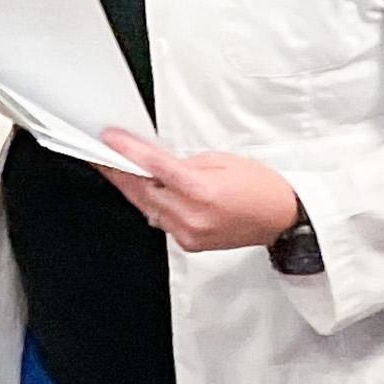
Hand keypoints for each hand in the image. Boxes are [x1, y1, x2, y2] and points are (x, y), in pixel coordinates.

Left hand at [100, 131, 302, 252]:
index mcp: (202, 192)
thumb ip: (181, 163)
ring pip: (146, 206)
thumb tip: (150, 163)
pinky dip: (148, 203)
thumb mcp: (220, 161)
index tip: (109, 139)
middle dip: (119, 170)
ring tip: (116, 168)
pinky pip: (158, 219)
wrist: (283, 218)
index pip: (153, 167)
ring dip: (130, 187)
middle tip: (101, 153)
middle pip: (142, 190)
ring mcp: (189, 234)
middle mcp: (192, 217)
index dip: (127, 151)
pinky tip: (141, 189)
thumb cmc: (259, 186)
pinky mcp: (188, 243)